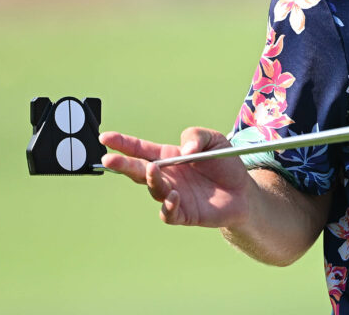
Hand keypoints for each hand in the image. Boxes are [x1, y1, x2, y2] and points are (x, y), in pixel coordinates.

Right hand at [100, 127, 252, 228]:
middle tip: (109, 159)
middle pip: (139, 170)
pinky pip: (169, 212)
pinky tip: (174, 196)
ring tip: (152, 169)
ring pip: (154, 190)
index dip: (122, 144)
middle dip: (122, 164)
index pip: (140, 149)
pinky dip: (168, 205)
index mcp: (168, 157)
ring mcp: (172, 195)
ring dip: (151, 180)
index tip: (105, 138)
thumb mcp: (214, 139)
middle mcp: (166, 176)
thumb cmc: (224, 163)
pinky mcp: (183, 212)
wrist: (243, 191)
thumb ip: (196, 136)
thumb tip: (184, 149)